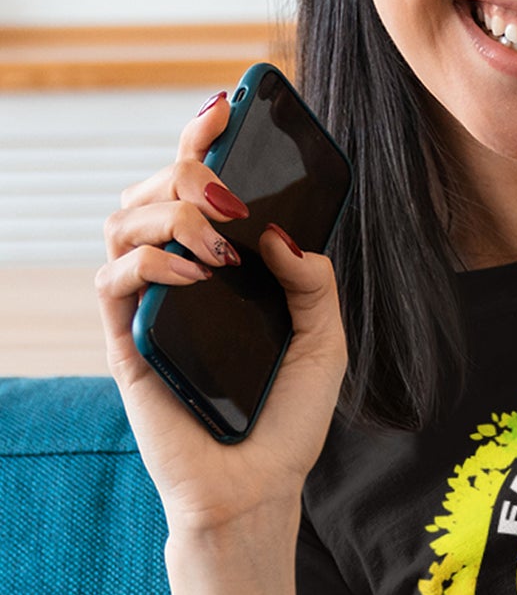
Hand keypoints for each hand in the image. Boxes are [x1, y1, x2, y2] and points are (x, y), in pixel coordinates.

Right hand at [94, 92, 348, 531]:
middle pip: (153, 189)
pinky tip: (196, 274)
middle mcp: (180, 277)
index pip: (200, 187)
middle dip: (188, 169)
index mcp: (224, 268)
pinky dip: (151, 262)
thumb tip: (279, 230)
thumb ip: (312, 280)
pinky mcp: (127, 342)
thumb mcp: (325, 339)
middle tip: (228, 192)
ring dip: (170, 213)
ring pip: (123, 222)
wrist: (259, 489)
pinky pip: (113, 280)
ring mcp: (149, 306)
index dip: (202, 139)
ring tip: (219, 244)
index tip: (225, 105)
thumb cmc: (288, 417)